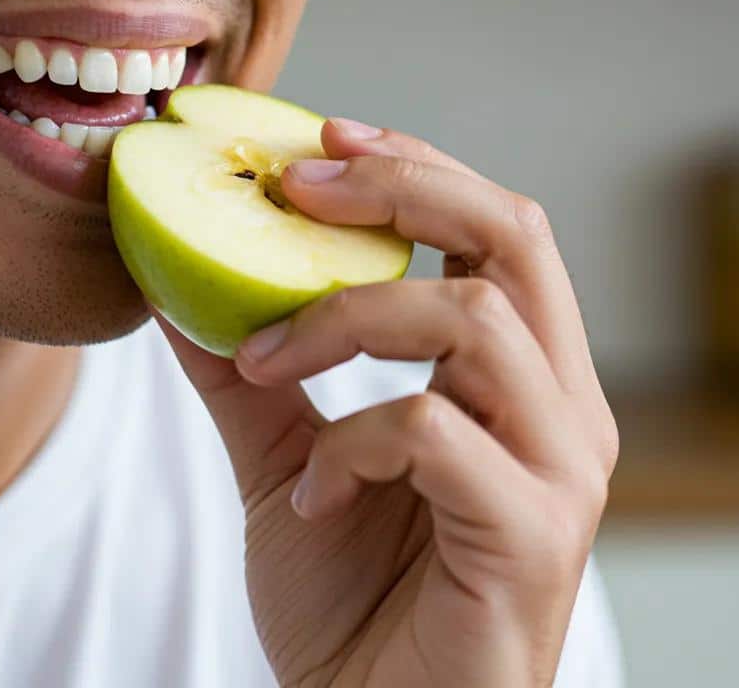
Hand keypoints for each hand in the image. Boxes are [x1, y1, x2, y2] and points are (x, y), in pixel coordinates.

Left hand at [155, 118, 618, 687]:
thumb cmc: (353, 601)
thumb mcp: (284, 461)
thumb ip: (246, 376)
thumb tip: (177, 286)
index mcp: (516, 375)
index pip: (492, 225)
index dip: (413, 165)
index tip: (319, 137)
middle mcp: (561, 406)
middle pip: (514, 235)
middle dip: (402, 186)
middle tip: (297, 181)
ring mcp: (559, 470)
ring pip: (474, 319)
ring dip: (346, 318)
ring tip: (266, 359)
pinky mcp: (533, 536)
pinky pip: (436, 432)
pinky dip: (354, 439)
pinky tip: (312, 490)